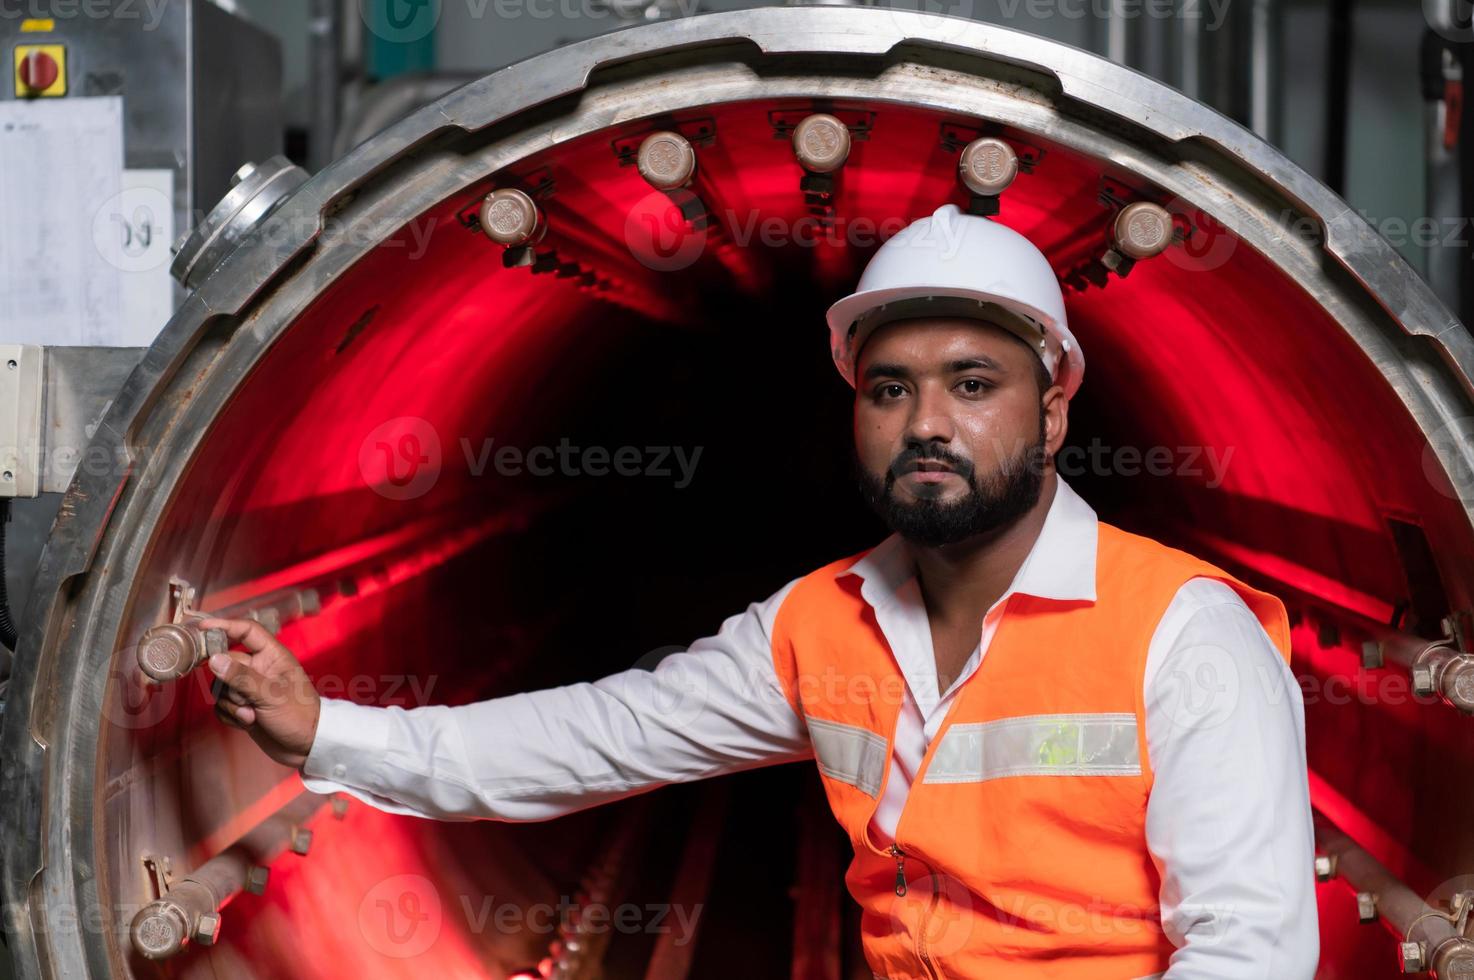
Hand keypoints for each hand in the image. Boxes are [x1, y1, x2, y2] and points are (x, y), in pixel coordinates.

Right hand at [198, 617, 320, 769]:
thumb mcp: (271, 694)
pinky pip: (222, 705)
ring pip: (222, 686)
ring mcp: (251, 688)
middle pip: (227, 662)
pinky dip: (230, 715)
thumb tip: (214, 659)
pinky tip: (247, 723)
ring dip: (232, 704)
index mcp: (273, 656)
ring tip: (252, 716)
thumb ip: (241, 676)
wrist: (307, 747)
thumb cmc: (299, 715)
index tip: (202, 627)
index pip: (247, 631)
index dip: (225, 626)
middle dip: (230, 685)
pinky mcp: (244, 706)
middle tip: (246, 700)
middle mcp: (260, 668)